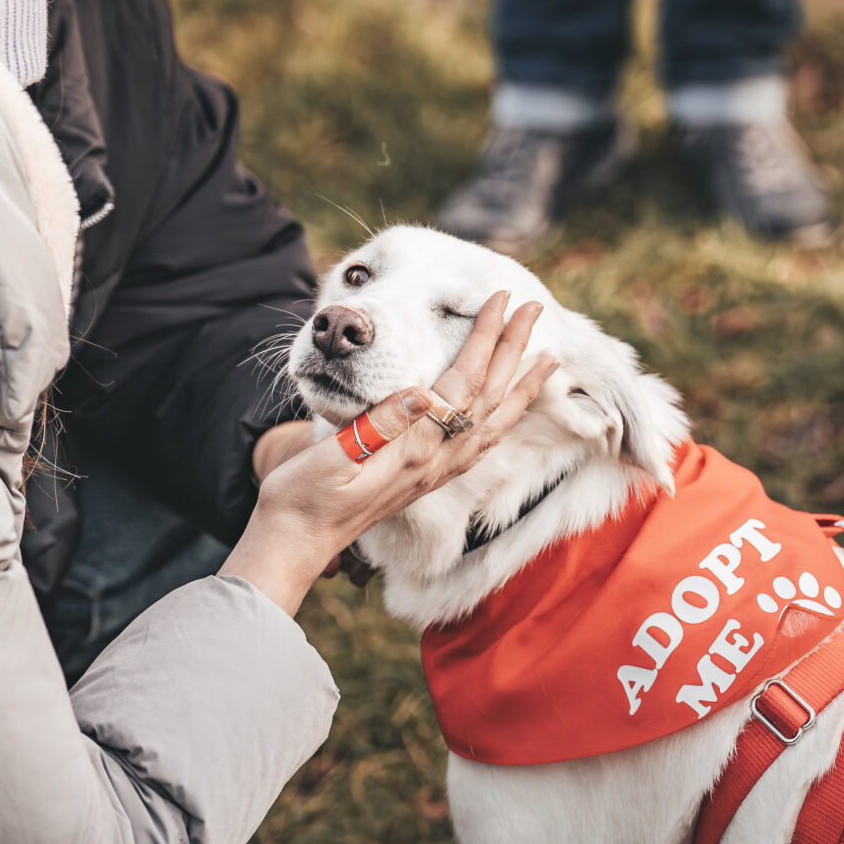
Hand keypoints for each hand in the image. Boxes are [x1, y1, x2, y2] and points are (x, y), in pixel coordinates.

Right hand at [220, 292, 558, 615]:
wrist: (295, 543)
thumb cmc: (302, 497)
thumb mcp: (330, 456)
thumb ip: (377, 426)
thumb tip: (420, 392)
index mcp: (412, 449)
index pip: (461, 383)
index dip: (483, 338)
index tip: (500, 300)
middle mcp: (433, 462)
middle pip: (487, 397)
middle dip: (514, 349)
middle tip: (534, 308)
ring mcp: (433, 473)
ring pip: (492, 423)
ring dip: (521, 387)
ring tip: (548, 359)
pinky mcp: (425, 480)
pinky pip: (478, 447)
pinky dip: (501, 422)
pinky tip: (509, 412)